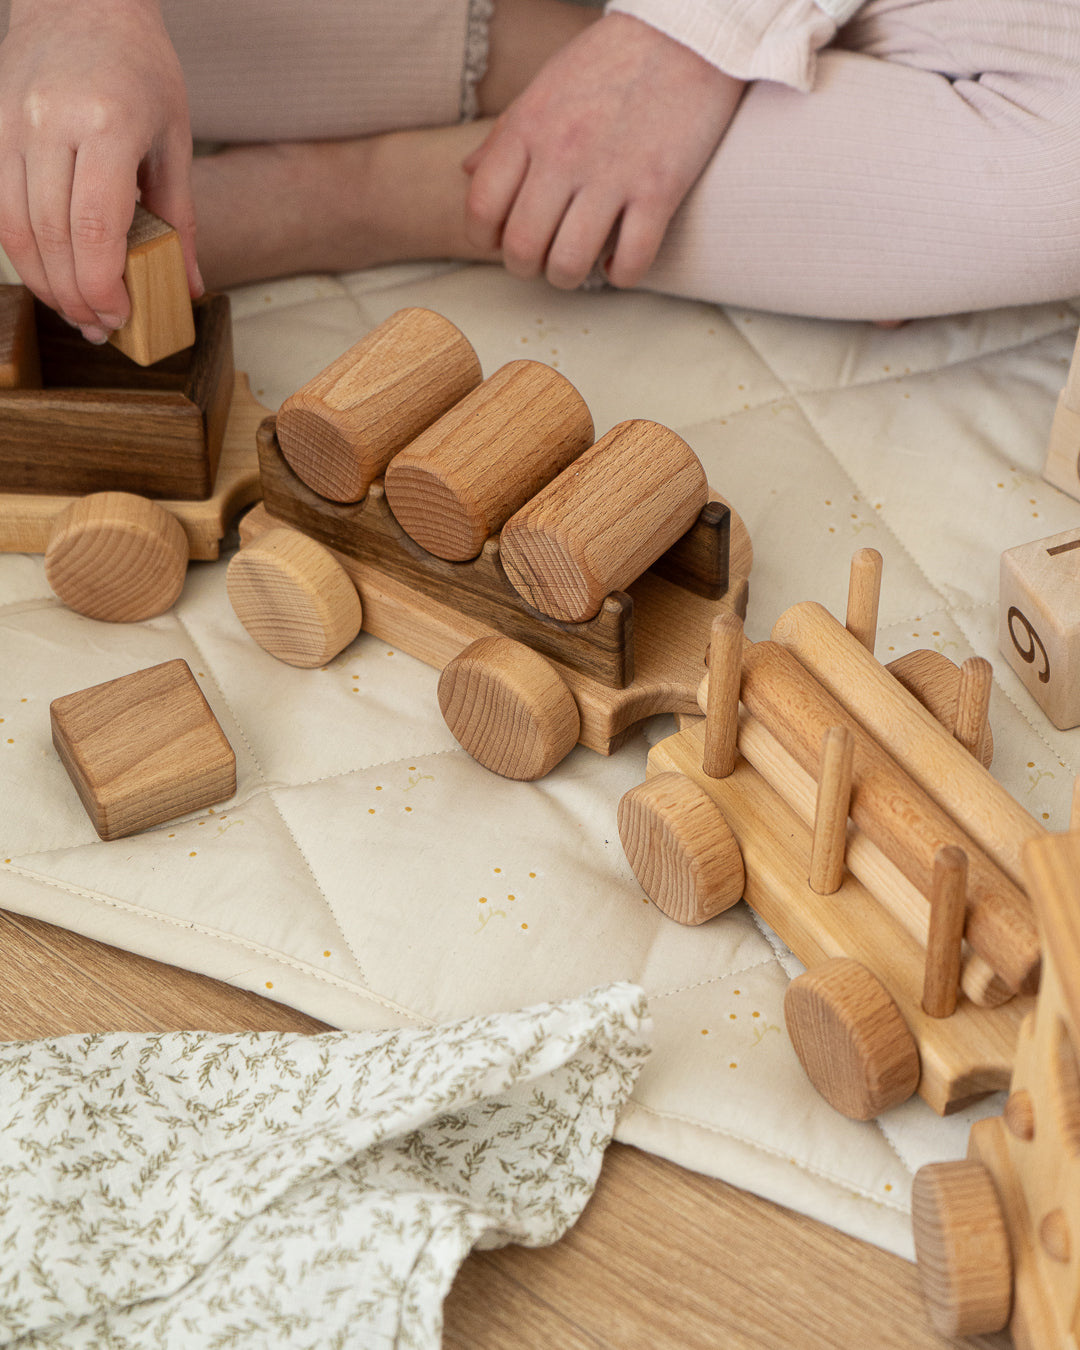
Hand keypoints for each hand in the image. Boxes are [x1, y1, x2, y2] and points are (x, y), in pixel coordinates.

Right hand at [0, 0, 199, 341]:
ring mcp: (11, 125)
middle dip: (74, 296)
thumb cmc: (138, 65)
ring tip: (75, 310)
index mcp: (106, 124)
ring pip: (15, 229)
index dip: (100, 285)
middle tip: (99, 327)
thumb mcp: (175, 137)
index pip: (93, 228)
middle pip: (51, 237)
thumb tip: (190, 286)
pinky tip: (50, 273)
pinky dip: (24, 251)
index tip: (119, 317)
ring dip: (44, 282)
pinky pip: (1, 207)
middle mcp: (49, 124)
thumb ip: (179, 217)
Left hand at [463, 13, 743, 290]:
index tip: (501, 239)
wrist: (688, 34)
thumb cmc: (612, 61)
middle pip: (521, 246)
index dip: (484, 237)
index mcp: (530, 127)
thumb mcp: (546, 85)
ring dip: (569, 277)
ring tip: (579, 264)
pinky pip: (630, 262)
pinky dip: (621, 275)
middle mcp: (564, 154)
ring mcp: (612, 175)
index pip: (481, 206)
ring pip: (569, 264)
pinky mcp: (660, 190)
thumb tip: (469, 173)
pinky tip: (620, 261)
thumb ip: (506, 133)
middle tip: (541, 258)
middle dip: (526, 266)